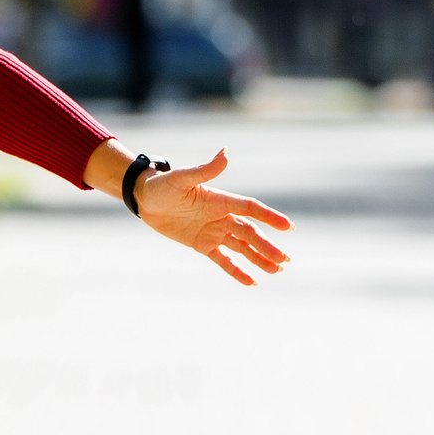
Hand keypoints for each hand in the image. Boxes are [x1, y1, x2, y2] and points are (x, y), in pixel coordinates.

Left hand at [134, 147, 292, 285]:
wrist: (145, 200)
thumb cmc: (163, 185)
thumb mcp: (181, 178)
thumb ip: (205, 169)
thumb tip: (225, 152)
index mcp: (221, 200)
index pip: (250, 209)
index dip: (269, 217)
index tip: (287, 226)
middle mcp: (222, 216)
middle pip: (250, 233)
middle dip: (267, 246)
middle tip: (285, 260)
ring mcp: (214, 231)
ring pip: (242, 247)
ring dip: (259, 258)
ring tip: (277, 270)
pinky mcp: (203, 245)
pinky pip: (223, 260)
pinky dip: (237, 271)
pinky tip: (252, 281)